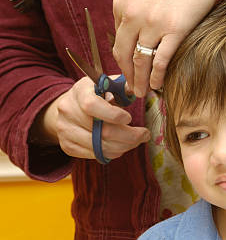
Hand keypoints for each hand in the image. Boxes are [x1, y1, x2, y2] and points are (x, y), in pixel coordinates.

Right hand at [34, 76, 149, 159]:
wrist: (68, 107)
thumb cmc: (94, 95)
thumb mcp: (106, 85)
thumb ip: (122, 86)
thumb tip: (137, 89)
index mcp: (79, 91)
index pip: (91, 105)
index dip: (113, 115)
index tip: (129, 118)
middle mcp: (68, 111)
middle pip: (101, 131)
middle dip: (129, 136)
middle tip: (144, 135)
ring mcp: (65, 130)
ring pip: (100, 147)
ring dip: (124, 147)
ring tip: (136, 141)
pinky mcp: (67, 146)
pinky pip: (95, 154)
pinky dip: (112, 153)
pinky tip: (120, 146)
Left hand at [113, 0, 225, 96]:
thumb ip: (134, 6)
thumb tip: (135, 31)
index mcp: (121, 2)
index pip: (117, 37)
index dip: (123, 57)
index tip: (128, 69)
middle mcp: (132, 13)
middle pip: (123, 53)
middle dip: (126, 75)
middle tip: (131, 88)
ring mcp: (152, 23)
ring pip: (139, 61)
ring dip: (139, 81)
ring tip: (142, 92)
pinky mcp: (174, 29)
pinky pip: (160, 61)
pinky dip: (156, 77)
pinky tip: (157, 85)